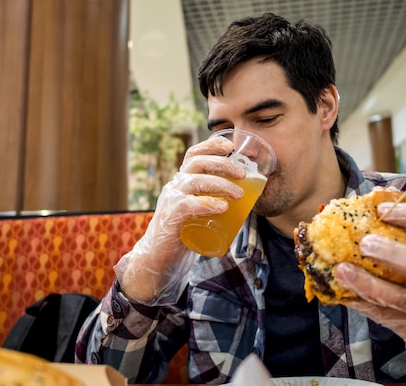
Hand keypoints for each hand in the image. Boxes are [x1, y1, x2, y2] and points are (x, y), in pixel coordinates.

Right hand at [116, 135, 246, 304]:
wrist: (159, 259)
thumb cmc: (183, 234)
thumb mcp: (198, 211)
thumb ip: (213, 200)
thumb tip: (246, 198)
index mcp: (182, 182)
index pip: (193, 154)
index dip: (211, 146)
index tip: (231, 146)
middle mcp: (175, 186)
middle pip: (197, 163)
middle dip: (222, 164)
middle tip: (242, 174)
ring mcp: (170, 201)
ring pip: (194, 180)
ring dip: (220, 184)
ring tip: (238, 194)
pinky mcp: (170, 219)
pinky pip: (187, 204)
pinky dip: (206, 203)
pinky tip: (222, 207)